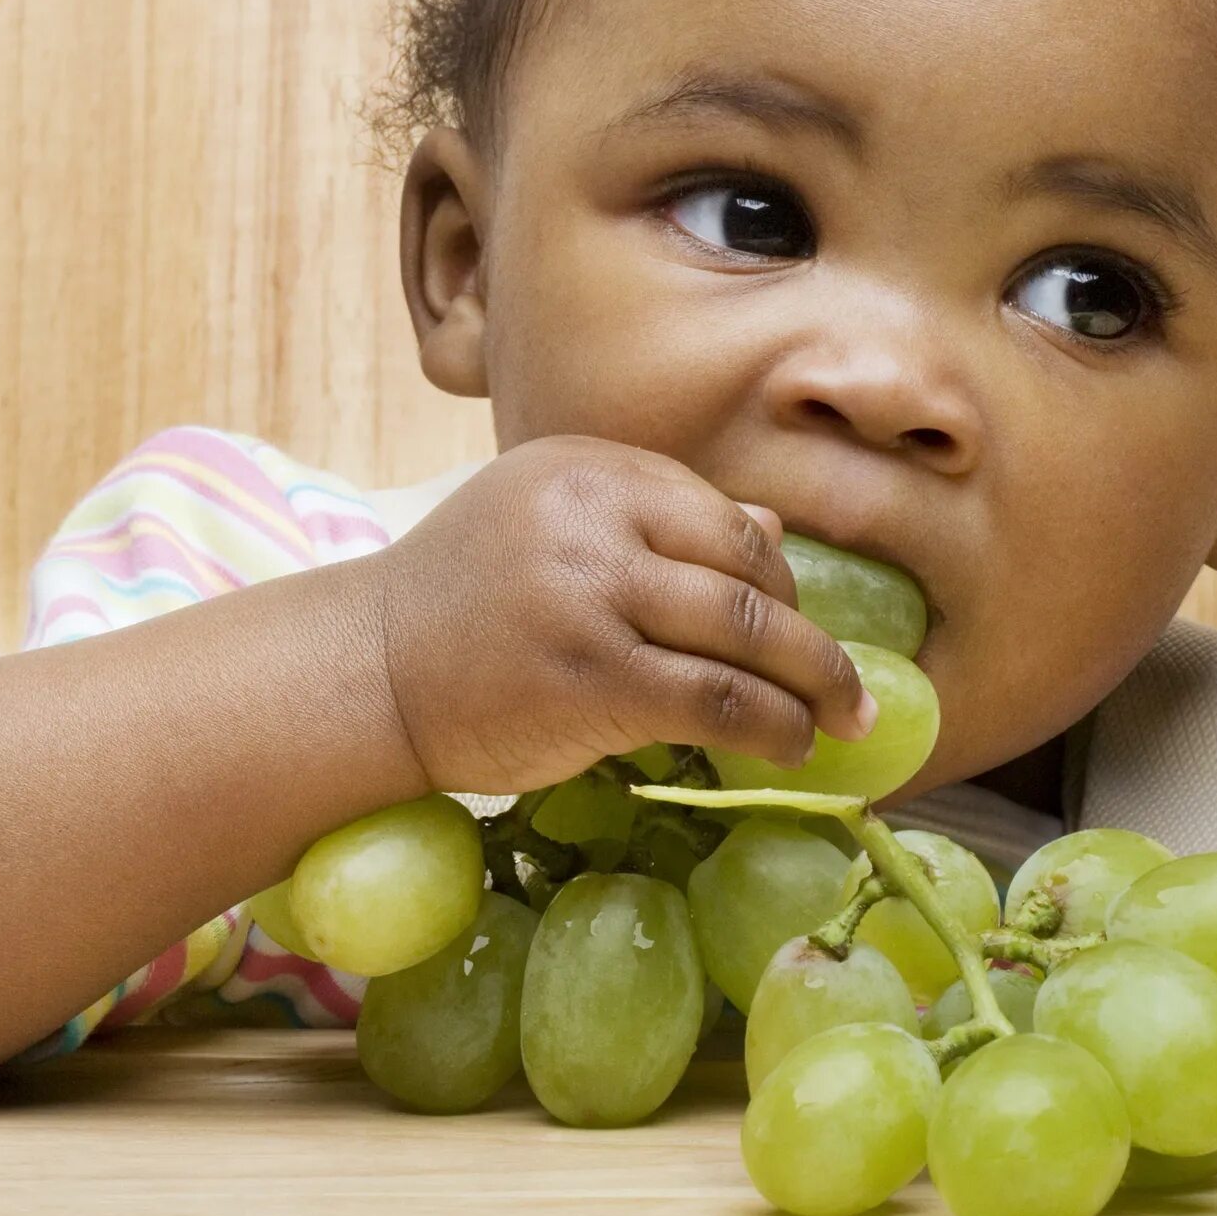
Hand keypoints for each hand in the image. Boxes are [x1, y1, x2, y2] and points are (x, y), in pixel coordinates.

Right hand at [362, 435, 873, 795]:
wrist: (367, 674)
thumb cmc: (460, 606)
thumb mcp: (547, 527)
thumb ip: (649, 521)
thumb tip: (773, 525)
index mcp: (585, 467)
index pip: (717, 512)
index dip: (771, 573)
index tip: (796, 620)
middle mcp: (592, 516)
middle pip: (745, 566)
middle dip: (810, 633)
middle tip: (848, 683)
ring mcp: (592, 595)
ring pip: (744, 633)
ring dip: (813, 684)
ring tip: (840, 720)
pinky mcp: (592, 677)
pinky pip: (716, 700)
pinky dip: (772, 727)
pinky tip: (791, 748)